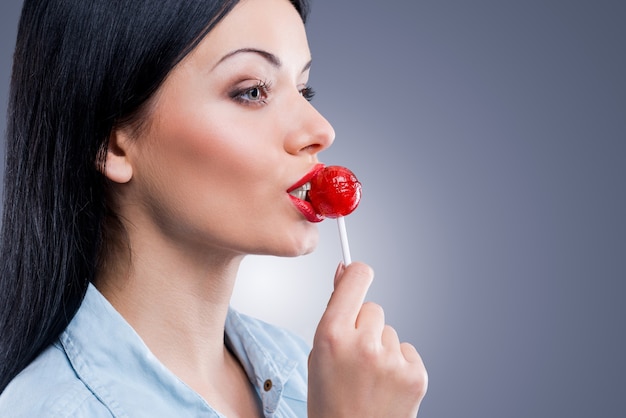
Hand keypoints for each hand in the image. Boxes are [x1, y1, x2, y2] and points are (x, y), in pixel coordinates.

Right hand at [308, 262, 427, 416]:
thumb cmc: (330, 404)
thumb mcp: (318, 355)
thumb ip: (333, 312)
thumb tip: (343, 272)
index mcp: (331, 336)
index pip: (355, 280)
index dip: (356, 274)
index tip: (357, 274)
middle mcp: (363, 344)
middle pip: (374, 308)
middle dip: (365, 326)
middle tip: (355, 357)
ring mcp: (392, 361)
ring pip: (390, 331)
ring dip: (382, 347)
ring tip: (370, 377)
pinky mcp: (415, 375)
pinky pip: (407, 350)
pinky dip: (398, 364)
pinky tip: (386, 384)